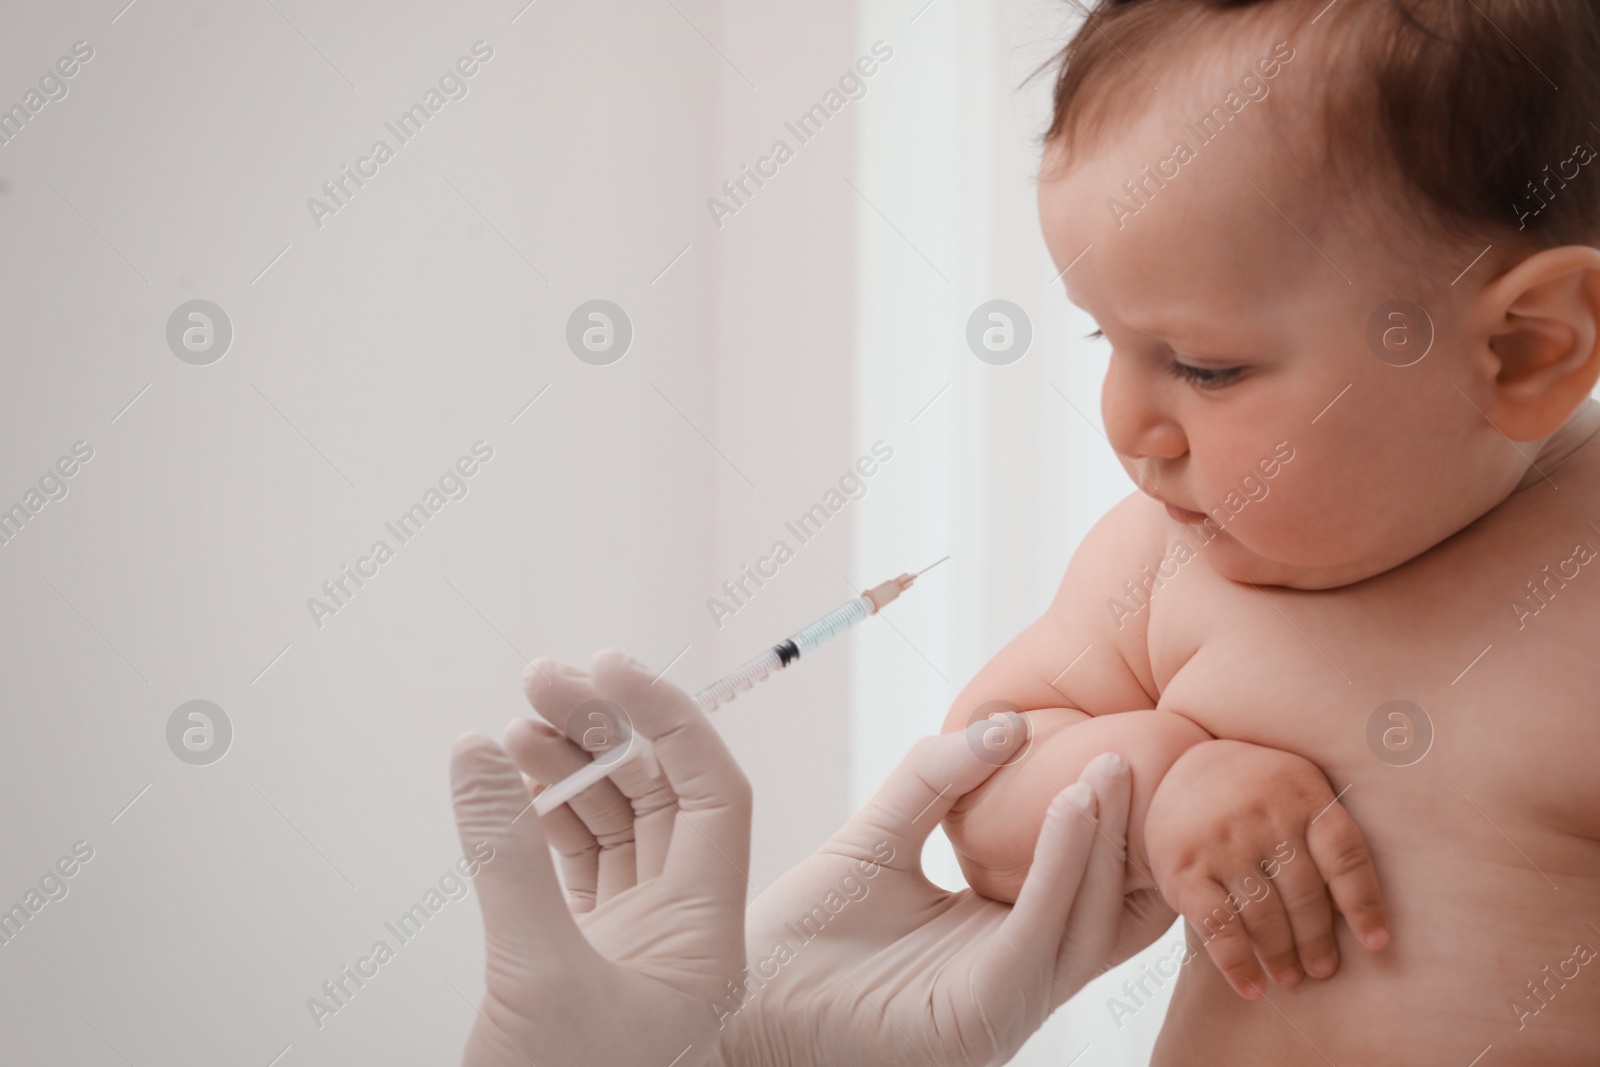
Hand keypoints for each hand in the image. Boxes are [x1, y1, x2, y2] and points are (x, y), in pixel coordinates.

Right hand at [452, 650, 749, 1066]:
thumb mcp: (535, 974)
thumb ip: (506, 857)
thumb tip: (476, 747)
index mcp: (705, 931)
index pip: (713, 793)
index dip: (668, 719)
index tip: (609, 667)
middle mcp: (681, 927)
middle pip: (660, 795)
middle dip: (606, 730)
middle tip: (541, 679)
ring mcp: (632, 941)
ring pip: (613, 824)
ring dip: (568, 767)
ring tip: (514, 724)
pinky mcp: (583, 957)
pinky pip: (572, 863)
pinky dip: (539, 818)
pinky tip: (505, 784)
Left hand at [719, 718, 1161, 1066]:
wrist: (740, 1002)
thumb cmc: (803, 934)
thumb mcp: (879, 835)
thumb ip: (936, 776)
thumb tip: (1009, 722)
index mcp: (1000, 938)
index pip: (1086, 883)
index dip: (1116, 822)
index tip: (1126, 744)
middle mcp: (1014, 976)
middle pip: (1105, 904)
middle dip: (1129, 829)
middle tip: (1136, 746)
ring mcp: (1003, 1002)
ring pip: (1083, 921)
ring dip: (1101, 840)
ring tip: (1106, 766)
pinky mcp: (978, 1018)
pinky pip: (1036, 939)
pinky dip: (1060, 871)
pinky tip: (1069, 809)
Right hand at [1144, 739, 1389, 999]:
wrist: (1181, 766)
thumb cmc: (1257, 793)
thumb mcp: (1295, 790)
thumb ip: (1325, 835)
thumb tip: (1357, 916)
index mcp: (1301, 795)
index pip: (1344, 855)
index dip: (1364, 904)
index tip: (1377, 944)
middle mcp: (1262, 816)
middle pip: (1304, 893)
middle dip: (1316, 941)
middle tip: (1323, 970)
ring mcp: (1222, 843)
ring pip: (1263, 914)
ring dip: (1280, 955)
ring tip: (1290, 977)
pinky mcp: (1185, 869)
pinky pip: (1218, 926)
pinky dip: (1237, 963)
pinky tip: (1251, 986)